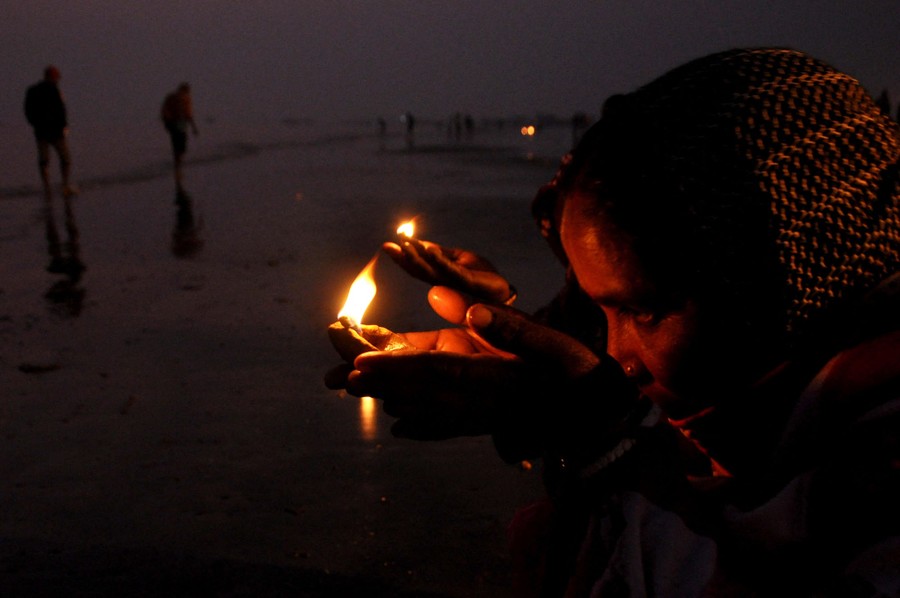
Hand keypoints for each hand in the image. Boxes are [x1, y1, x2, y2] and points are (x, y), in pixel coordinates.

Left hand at [338, 304, 637, 452]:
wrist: (608, 425)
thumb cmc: (584, 380)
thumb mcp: (557, 346)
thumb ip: (514, 329)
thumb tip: (473, 312)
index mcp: (496, 380)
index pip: (436, 372)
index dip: (397, 368)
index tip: (362, 363)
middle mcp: (483, 404)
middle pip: (424, 393)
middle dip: (384, 384)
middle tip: (344, 377)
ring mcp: (487, 419)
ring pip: (430, 410)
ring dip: (394, 400)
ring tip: (361, 393)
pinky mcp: (493, 425)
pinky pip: (450, 427)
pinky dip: (422, 427)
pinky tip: (401, 427)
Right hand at [382, 239, 513, 304]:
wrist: (504, 291)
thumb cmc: (482, 275)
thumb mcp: (459, 259)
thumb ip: (440, 253)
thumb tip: (418, 244)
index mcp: (441, 279)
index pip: (418, 268)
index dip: (402, 259)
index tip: (386, 246)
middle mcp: (446, 285)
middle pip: (422, 272)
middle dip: (405, 259)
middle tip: (388, 247)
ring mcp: (459, 286)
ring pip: (434, 273)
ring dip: (419, 260)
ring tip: (406, 246)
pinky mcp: (474, 284)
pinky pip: (455, 273)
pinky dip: (443, 262)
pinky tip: (432, 252)